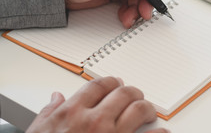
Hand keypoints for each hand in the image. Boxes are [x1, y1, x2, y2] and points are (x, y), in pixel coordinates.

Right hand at [26, 77, 169, 132]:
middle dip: (132, 93)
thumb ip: (49, 113)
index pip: (99, 85)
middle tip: (135, 97)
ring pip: (139, 109)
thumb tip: (56, 98)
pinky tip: (161, 132)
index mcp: (72, 113)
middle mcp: (94, 121)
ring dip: (146, 108)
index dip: (111, 82)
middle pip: (123, 93)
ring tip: (148, 113)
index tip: (116, 84)